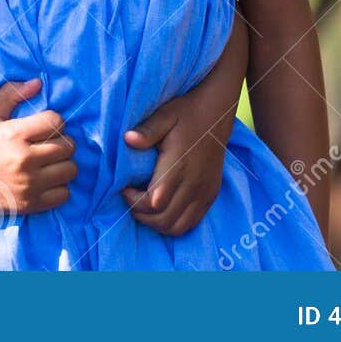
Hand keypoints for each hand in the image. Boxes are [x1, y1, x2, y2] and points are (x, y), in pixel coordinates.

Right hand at [0, 79, 76, 218]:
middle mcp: (24, 159)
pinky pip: (64, 194)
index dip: (54, 121)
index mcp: (14, 134)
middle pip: (67, 146)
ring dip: (64, 164)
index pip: (55, 121)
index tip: (44, 126)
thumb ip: (11, 95)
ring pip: (70, 170)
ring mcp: (29, 184)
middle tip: (51, 144)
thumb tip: (38, 82)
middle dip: (63, 142)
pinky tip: (47, 181)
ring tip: (51, 162)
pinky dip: (60, 187)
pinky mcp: (31, 204)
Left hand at [121, 90, 234, 236]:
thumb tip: (128, 139)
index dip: (134, 202)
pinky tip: (162, 209)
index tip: (124, 189)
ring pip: (178, 227)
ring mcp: (204, 193)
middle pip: (164, 219)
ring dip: (156, 223)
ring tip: (144, 207)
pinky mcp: (210, 196)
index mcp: (179, 166)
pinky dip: (174, 224)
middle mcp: (194, 184)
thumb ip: (147, 130)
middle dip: (141, 215)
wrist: (216, 115)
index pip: (154, 202)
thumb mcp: (165, 115)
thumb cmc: (186, 114)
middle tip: (130, 199)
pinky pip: (191, 223)